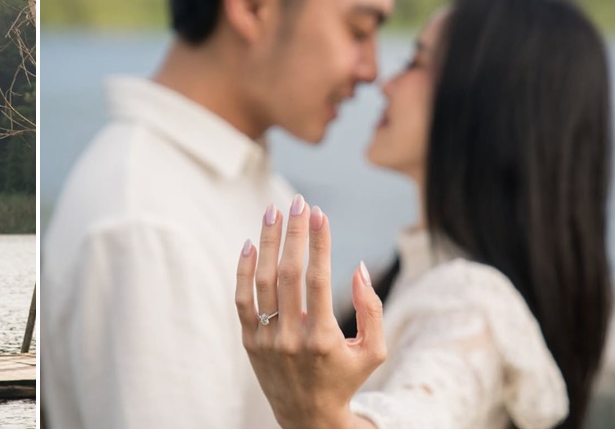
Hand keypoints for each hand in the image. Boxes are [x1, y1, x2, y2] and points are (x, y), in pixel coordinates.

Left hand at [234, 194, 385, 427]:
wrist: (307, 415)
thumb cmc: (345, 377)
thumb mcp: (372, 351)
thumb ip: (371, 309)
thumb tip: (357, 266)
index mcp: (323, 338)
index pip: (318, 279)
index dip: (319, 243)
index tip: (321, 214)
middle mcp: (291, 337)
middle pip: (288, 273)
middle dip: (294, 233)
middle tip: (299, 202)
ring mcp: (266, 338)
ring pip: (262, 281)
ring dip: (268, 242)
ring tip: (274, 212)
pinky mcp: (249, 340)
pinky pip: (242, 299)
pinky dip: (244, 270)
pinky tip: (252, 243)